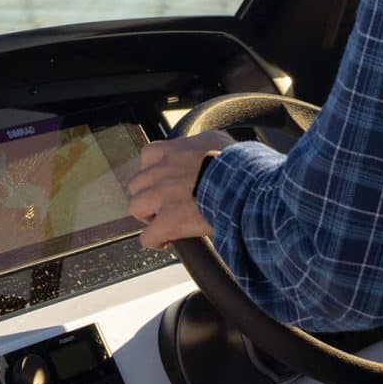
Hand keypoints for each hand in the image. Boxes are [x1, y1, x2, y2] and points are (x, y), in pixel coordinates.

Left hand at [121, 132, 233, 246]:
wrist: (247, 186)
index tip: (164, 183)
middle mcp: (164, 170)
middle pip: (137, 183)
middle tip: (164, 206)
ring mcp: (163, 196)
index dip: (153, 172)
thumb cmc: (241, 166)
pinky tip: (167, 241)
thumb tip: (211, 149)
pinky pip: (148, 236)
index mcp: (177, 150)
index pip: (149, 155)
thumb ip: (206, 144)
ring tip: (163, 223)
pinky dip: (156, 241)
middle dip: (148, 195)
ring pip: (136, 207)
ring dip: (148, 217)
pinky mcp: (169, 221)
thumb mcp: (221, 142)